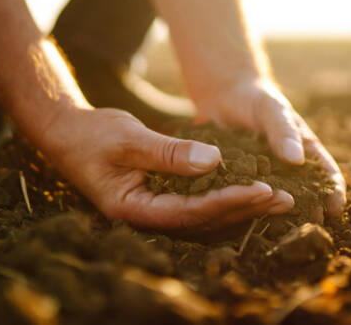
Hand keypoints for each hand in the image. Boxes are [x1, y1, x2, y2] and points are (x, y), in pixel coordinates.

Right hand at [45, 107, 293, 229]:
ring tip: (277, 197)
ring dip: (239, 204)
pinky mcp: (159, 195)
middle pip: (203, 219)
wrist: (67, 132)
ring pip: (203, 213)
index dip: (228, 201)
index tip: (263, 189)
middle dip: (243, 208)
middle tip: (284, 198)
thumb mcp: (128, 139)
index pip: (189, 212)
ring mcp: (153, 207)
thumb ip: (169, 153)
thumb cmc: (91, 134)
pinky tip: (248, 187)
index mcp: (134, 209)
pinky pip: (196, 199)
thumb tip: (216, 161)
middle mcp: (146, 215)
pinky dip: (223, 193)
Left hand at [194, 78, 346, 220]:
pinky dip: (250, 207)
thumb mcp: (272, 110)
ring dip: (281, 215)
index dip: (333, 192)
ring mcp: (264, 175)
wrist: (224, 95)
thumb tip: (296, 160)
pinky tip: (248, 220)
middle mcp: (287, 167)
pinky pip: (248, 195)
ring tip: (283, 232)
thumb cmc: (256, 99)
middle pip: (305, 194)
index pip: (326, 174)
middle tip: (311, 231)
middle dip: (310, 211)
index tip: (335, 209)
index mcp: (304, 149)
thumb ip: (283, 131)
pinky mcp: (240, 179)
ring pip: (276, 199)